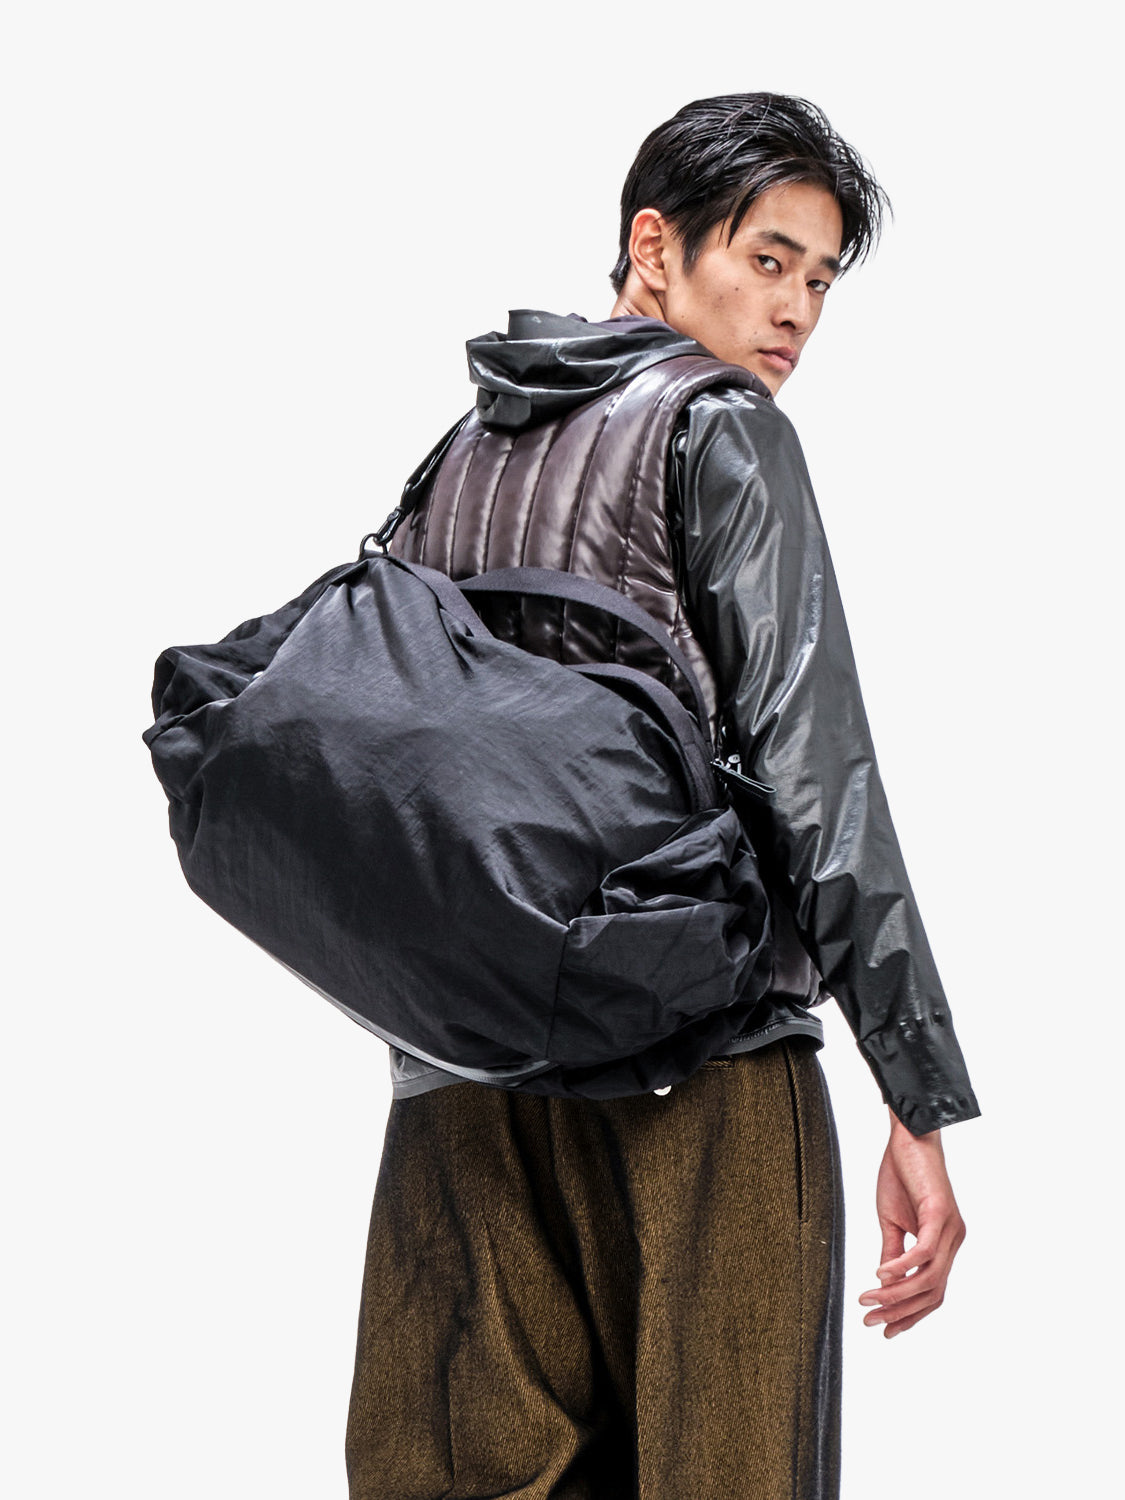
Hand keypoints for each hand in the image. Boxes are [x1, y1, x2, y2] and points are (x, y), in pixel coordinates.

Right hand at [857, 1108, 966, 1337]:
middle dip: (901, 1312)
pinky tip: (880, 1274)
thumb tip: (885, 1284)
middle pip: (932, 1292)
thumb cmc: (901, 1174)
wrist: (909, 1136)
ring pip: (929, 1278)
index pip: (933, 1292)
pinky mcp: (941, 1213)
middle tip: (872, 1322)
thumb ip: (892, 1254)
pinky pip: (924, 1251)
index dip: (911, 1315)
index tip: (886, 1329)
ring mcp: (951, 1229)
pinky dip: (902, 1267)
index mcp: (945, 1244)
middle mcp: (955, 1241)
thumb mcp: (892, 1221)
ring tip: (870, 1300)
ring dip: (897, 1294)